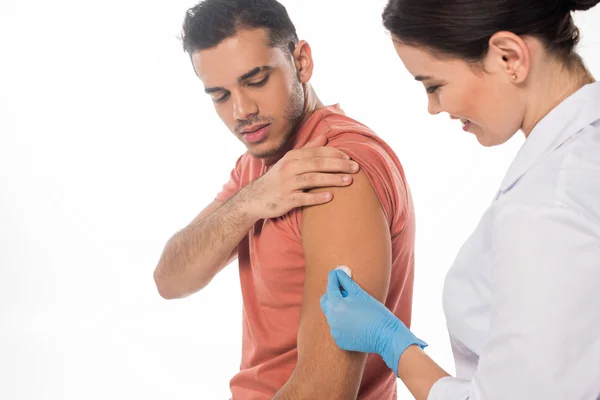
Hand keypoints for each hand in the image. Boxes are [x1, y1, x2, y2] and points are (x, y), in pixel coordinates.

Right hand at [241, 136, 359, 219]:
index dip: (335, 154)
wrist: (254, 198)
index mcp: (292, 157)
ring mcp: (287, 184)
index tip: (350, 158)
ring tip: (349, 181)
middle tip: (356, 168)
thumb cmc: (277, 178)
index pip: (317, 152)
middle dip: (339, 165)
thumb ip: (308, 149)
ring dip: (332, 179)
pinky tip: (330, 197)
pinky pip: (303, 198)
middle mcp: (289, 168)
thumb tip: (325, 137)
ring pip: (312, 179)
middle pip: (318, 164)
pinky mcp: (285, 200)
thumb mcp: (290, 161)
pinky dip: (317, 198)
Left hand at [320, 269, 426, 375]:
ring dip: (337, 309)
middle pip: (325, 302)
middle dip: (332, 294)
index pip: (330, 288)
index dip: (333, 278)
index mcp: (337, 305)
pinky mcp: (339, 340)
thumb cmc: (375, 312)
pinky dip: (342, 323)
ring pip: (330, 315)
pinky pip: (336, 328)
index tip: (335, 273)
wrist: (386, 335)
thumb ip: (346, 282)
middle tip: (344, 291)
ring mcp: (335, 331)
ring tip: (353, 308)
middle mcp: (332, 319)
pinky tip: (354, 322)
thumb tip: (338, 272)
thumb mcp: (360, 294)